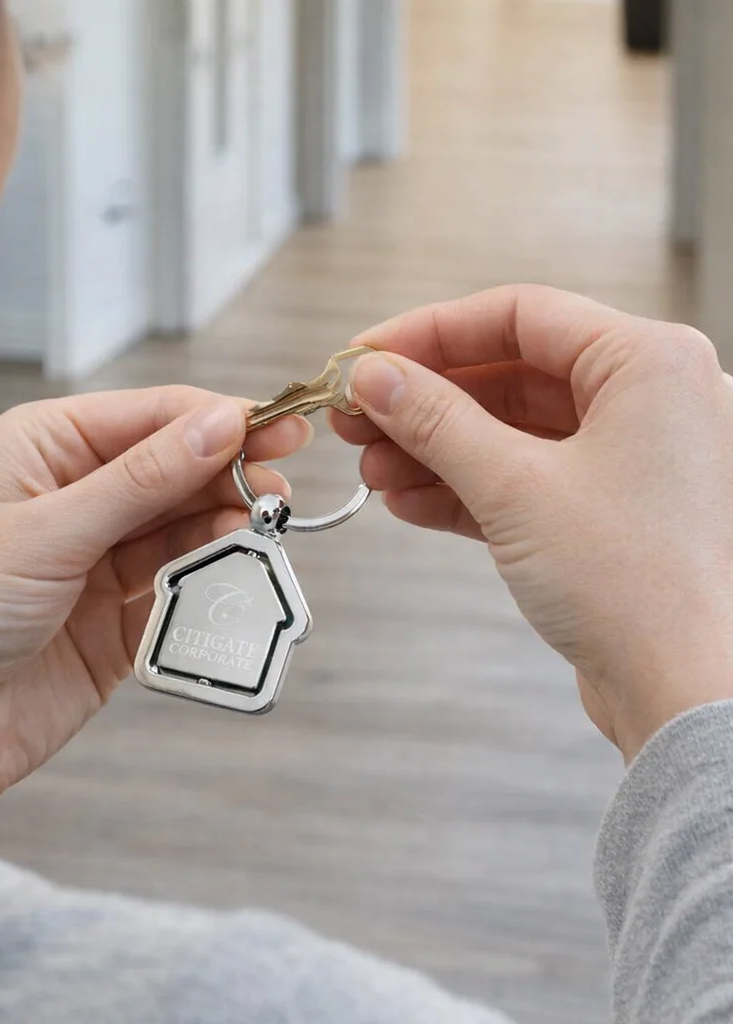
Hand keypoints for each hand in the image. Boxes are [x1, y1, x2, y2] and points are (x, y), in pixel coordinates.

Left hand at [0, 387, 309, 832]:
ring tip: (266, 532)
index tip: (282, 427)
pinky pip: (179, 590)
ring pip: (186, 529)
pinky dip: (210, 585)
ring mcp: (99, 560)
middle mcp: (78, 496)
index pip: (153, 416)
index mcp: (48, 447)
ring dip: (227, 529)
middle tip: (282, 488)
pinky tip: (235, 577)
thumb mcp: (46, 530)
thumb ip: (142, 480)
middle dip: (231, 475)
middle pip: (178, 470)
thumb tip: (222, 423)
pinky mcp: (117, 621)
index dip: (220, 419)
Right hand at [333, 284, 732, 761]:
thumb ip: (435, 421)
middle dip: (423, 402)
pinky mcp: (603, 510)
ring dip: (433, 449)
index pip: (518, 316)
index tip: (367, 358)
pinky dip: (463, 487)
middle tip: (358, 417)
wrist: (683, 692)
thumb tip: (375, 379)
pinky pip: (520, 477)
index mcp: (648, 364)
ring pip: (507, 430)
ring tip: (373, 470)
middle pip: (507, 374)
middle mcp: (646, 401)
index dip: (429, 333)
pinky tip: (409, 500)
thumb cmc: (639, 588)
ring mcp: (626, 458)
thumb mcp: (512, 486)